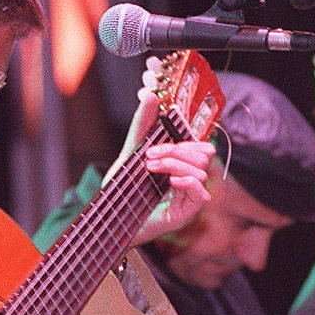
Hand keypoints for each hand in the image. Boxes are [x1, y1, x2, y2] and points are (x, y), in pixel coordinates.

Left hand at [103, 69, 214, 247]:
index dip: (184, 141)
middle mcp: (187, 180)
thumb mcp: (131, 153)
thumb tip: (151, 95)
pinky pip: (201, 194)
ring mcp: (188, 197)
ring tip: (151, 169)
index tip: (154, 146)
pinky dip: (188, 183)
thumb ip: (142, 126)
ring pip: (201, 172)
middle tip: (150, 156)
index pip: (198, 147)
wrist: (111, 220)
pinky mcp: (186, 213)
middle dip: (176, 151)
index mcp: (179, 165)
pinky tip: (171, 182)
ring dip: (175, 165)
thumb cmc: (122, 191)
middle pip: (202, 156)